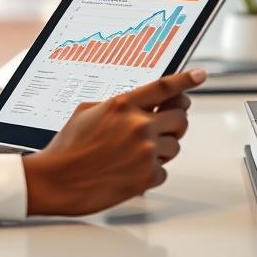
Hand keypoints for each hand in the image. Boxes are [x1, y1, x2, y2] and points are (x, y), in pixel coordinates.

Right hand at [21, 69, 205, 215]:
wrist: (57, 180)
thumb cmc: (67, 148)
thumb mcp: (86, 112)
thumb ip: (115, 106)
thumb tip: (134, 106)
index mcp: (123, 105)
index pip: (164, 87)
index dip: (186, 80)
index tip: (200, 75)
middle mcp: (138, 125)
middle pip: (180, 118)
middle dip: (174, 122)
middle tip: (164, 127)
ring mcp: (145, 151)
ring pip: (174, 146)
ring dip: (161, 150)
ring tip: (135, 155)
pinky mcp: (147, 176)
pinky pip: (163, 171)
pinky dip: (150, 172)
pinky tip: (128, 172)